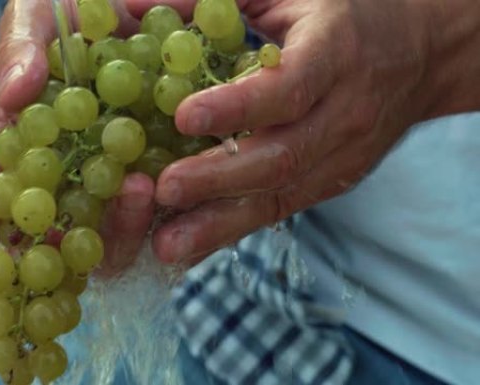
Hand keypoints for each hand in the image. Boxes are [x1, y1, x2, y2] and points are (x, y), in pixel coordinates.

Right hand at [0, 0, 152, 273]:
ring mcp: (109, 184)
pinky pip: (167, 212)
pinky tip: (186, 179)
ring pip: (109, 241)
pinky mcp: (161, 175)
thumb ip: (20, 47)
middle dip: (58, 245)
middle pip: (46, 240)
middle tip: (74, 224)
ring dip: (122, 229)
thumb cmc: (65, 13)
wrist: (127, 9)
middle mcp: (57, 179)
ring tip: (140, 187)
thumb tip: (16, 94)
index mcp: (9, 148)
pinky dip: (174, 209)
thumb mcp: (35, 15)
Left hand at [126, 0, 479, 263]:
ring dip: (220, 224)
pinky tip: (192, 248)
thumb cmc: (339, 15)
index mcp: (334, 55)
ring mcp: (341, 156)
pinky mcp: (331, 182)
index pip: (289, 89)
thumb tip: (133, 3)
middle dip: (219, 178)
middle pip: (282, 157)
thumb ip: (213, 2)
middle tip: (164, 189)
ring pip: (280, 197)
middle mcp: (343, 114)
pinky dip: (233, 230)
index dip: (239, 107)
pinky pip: (280, 211)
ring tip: (167, 245)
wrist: (418, 53)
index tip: (184, 117)